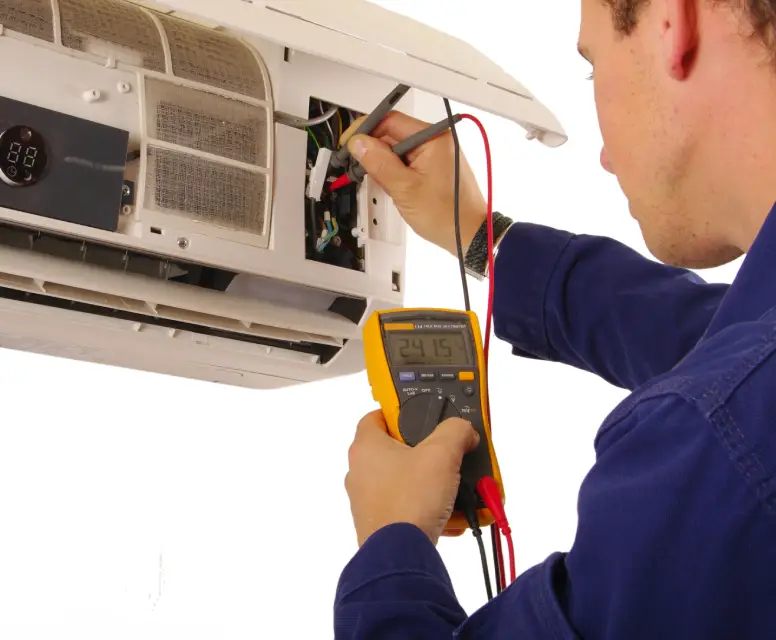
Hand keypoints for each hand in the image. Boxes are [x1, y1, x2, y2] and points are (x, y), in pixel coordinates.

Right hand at [341, 111, 486, 254]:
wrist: (469, 234)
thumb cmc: (447, 215)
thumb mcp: (405, 189)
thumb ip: (379, 163)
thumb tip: (358, 144)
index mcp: (433, 138)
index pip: (390, 120)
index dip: (365, 131)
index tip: (349, 143)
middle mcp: (436, 140)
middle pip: (393, 134)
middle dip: (374, 152)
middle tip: (359, 168)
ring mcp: (436, 153)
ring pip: (398, 150)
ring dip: (385, 165)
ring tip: (384, 185)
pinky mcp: (435, 166)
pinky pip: (408, 162)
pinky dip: (396, 173)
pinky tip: (395, 188)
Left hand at [345, 410, 479, 546]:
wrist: (400, 556)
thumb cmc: (410, 501)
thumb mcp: (441, 453)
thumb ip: (455, 431)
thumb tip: (463, 429)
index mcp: (366, 447)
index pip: (377, 416)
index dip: (400, 412)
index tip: (421, 416)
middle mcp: (360, 472)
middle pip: (396, 451)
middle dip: (426, 453)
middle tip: (447, 454)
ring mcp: (367, 500)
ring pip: (404, 482)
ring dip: (430, 484)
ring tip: (455, 488)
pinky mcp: (378, 524)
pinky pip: (407, 508)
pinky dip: (427, 508)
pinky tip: (450, 514)